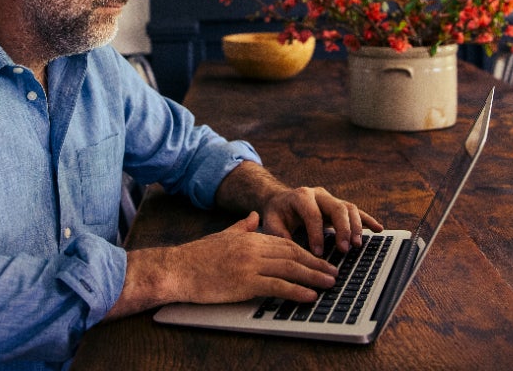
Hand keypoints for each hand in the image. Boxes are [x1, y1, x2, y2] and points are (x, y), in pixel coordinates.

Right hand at [109, 212, 337, 318]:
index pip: (287, 243)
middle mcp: (254, 249)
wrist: (178, 269)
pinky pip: (277, 286)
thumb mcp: (223, 235)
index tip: (321, 260)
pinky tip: (309, 295)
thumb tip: (252, 216)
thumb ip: (241, 226)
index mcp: (251, 238)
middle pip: (294, 254)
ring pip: (290, 269)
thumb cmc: (197, 256)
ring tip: (329, 284)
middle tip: (335, 272)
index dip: (308, 252)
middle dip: (317, 264)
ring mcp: (250, 266)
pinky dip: (296, 291)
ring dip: (313, 277)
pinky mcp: (245, 283)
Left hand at [260, 186, 382, 256]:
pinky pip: (357, 211)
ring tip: (357, 245)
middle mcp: (319, 194)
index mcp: (301, 196)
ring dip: (356, 227)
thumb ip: (278, 234)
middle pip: (337, 208)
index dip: (316, 234)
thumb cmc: (277, 214)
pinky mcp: (339, 206)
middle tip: (344, 249)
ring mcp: (331, 199)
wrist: (282, 200)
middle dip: (342, 229)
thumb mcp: (270, 222)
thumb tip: (291, 250)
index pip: (313, 214)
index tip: (318, 252)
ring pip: (349, 208)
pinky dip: (368, 220)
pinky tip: (378, 229)